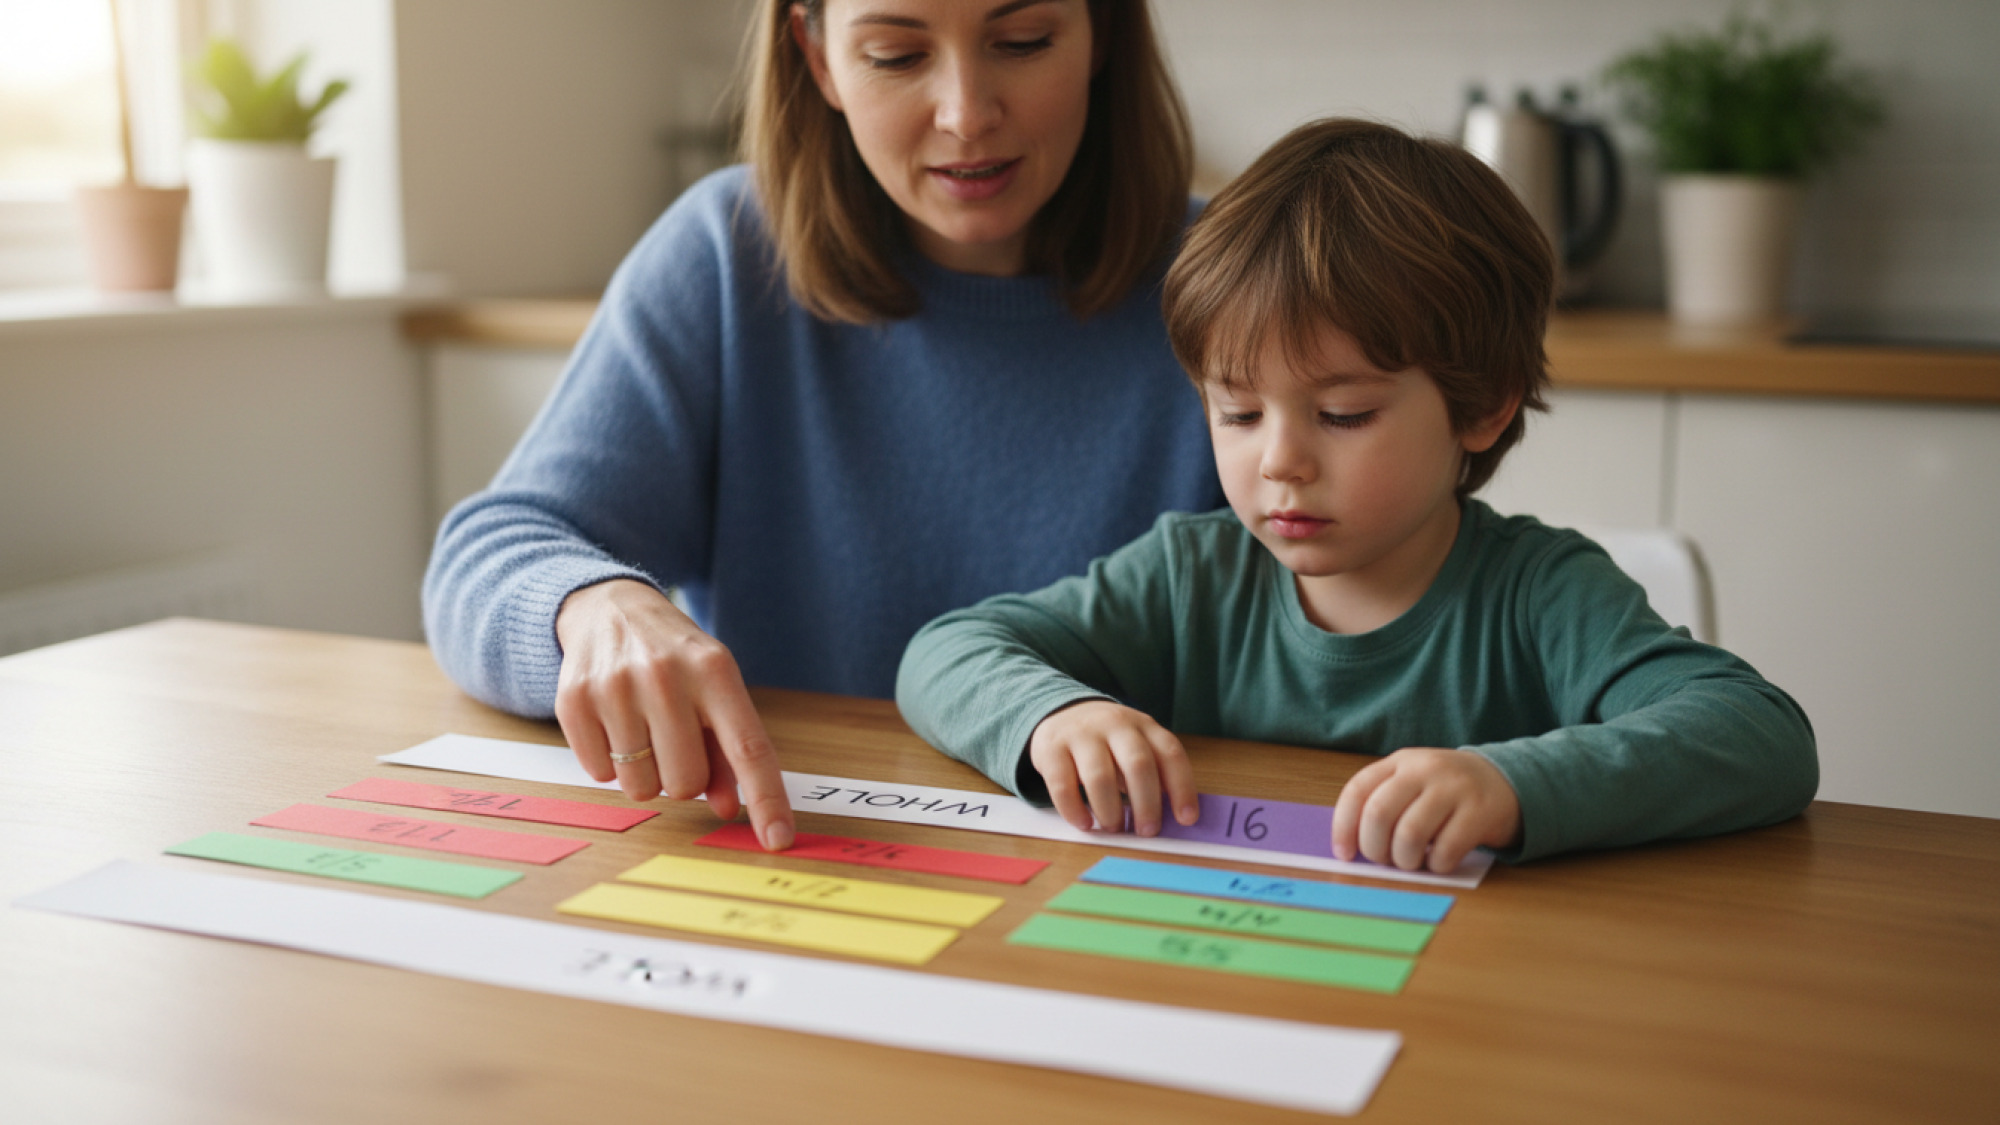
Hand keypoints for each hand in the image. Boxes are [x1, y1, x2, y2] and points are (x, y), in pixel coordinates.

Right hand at [554, 579, 793, 849]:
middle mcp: (666, 675)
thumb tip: (727, 808)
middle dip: (683, 779)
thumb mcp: (713, 688)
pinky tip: (613, 725)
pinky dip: (609, 764)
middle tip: (674, 744)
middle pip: (686, 783)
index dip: (766, 799)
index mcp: (714, 671)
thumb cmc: (674, 658)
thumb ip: (726, 751)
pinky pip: (600, 775)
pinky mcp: (575, 700)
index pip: (748, 748)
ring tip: (642, 731)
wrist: (609, 608)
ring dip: (645, 774)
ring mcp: (616, 686)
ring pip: (641, 787)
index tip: (779, 839)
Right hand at [1028, 700, 1198, 835]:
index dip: (1182, 788)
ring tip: (1114, 827)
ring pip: (1099, 776)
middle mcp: (1115, 725)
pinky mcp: (1051, 748)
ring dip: (1110, 810)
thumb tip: (1172, 817)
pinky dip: (1074, 810)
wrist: (1061, 712)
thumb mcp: (1135, 745)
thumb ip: (1153, 772)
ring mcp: (1081, 734)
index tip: (1187, 819)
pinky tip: (1084, 823)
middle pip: (1138, 764)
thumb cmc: (1107, 741)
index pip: (1170, 754)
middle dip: (1146, 804)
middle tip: (1147, 831)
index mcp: (1144, 726)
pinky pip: (1062, 784)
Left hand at [1331, 747, 1519, 873]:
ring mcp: (1454, 787)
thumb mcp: (1413, 783)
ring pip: (1409, 835)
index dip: (1343, 826)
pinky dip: (1437, 865)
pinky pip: (1446, 849)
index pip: (1358, 790)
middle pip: (1379, 813)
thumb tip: (1351, 847)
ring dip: (1405, 860)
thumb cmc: (1447, 792)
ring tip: (1413, 862)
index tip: (1344, 854)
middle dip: (1374, 848)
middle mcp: (1424, 769)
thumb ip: (1384, 803)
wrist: (1506, 781)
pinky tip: (1440, 861)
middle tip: (1385, 861)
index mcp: (1400, 762)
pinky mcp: (1480, 811)